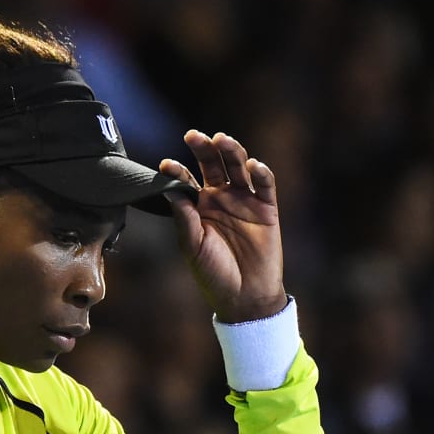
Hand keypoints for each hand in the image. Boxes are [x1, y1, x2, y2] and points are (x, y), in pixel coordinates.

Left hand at [160, 130, 285, 322]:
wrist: (244, 297)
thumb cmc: (213, 273)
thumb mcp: (193, 247)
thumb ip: (184, 219)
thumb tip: (169, 190)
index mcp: (198, 207)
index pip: (186, 181)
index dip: (177, 171)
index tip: (166, 165)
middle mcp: (220, 198)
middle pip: (213, 165)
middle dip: (204, 149)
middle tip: (194, 136)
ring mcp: (244, 201)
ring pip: (238, 168)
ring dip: (232, 152)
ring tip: (223, 140)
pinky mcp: (267, 209)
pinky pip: (265, 186)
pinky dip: (261, 173)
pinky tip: (253, 166)